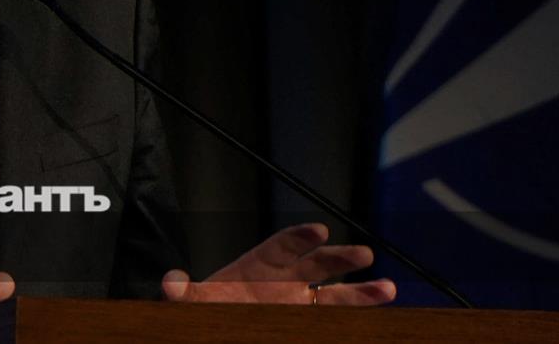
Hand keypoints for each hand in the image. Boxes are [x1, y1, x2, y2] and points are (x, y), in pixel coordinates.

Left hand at [161, 223, 395, 305]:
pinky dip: (354, 320)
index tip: (318, 230)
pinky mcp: (306, 324)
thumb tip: (171, 284)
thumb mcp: (191, 303)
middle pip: (315, 265)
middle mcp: (284, 282)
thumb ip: (184, 294)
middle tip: (362, 253)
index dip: (299, 237)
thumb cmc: (207, 311)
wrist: (218, 328)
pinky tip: (376, 321)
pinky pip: (332, 321)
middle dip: (339, 257)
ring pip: (334, 297)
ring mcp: (298, 305)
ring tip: (387, 290)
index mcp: (257, 267)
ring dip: (361, 293)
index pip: (281, 246)